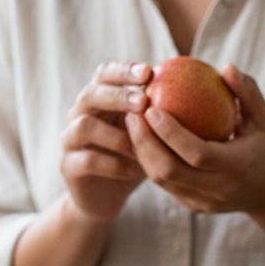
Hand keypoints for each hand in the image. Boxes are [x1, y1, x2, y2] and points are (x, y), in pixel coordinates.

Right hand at [61, 60, 150, 222]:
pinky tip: (134, 169)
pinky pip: (87, 160)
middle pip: (90, 94)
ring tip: (140, 145)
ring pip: (84, 126)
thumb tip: (196, 86)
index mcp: (98, 99)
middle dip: (117, 96)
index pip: (104, 73)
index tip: (149, 72)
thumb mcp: (146, 131)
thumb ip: (158, 110)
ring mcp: (69, 139)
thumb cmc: (132, 155)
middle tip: (144, 102)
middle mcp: (79, 114)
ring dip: (115, 134)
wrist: (104, 195)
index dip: (123, 70)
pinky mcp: (68, 165)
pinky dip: (112, 164)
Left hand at [125, 65, 264, 215]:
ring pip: (161, 180)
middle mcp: (218, 189)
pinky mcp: (193, 207)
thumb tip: (226, 67)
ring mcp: (204, 202)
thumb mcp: (262, 118)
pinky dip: (148, 162)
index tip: (151, 108)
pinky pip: (163, 185)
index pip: (196, 153)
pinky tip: (139, 138)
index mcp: (237, 166)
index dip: (170, 132)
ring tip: (132, 123)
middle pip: (170, 170)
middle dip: (145, 141)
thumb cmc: (264, 145)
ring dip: (141, 151)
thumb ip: (247, 92)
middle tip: (132, 113)